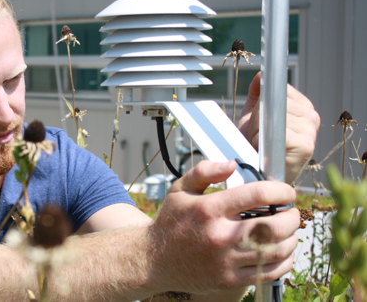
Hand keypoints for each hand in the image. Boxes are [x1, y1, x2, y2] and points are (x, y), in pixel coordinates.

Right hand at [149, 160, 299, 293]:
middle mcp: (218, 235)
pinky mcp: (229, 280)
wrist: (154, 260)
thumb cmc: (171, 223)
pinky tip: (280, 252)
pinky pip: (268, 273)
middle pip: (273, 226)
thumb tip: (232, 164)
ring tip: (288, 232)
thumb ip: (204, 172)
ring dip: (291, 239)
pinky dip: (283, 262)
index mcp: (209, 209)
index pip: (257, 194)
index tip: (286, 192)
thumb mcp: (180, 190)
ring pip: (275, 251)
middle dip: (291, 217)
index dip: (280, 190)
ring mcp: (225, 260)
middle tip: (290, 212)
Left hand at [237, 72, 319, 182]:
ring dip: (258, 131)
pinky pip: (276, 132)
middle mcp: (311, 117)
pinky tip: (266, 151)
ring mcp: (310, 131)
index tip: (261, 120)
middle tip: (259, 136)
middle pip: (274, 103)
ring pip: (273, 117)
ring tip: (261, 144)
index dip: (263, 104)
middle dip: (259, 119)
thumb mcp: (254, 116)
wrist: (256, 174)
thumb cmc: (256, 146)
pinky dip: (263, 140)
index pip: (278, 90)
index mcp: (302, 107)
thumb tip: (261, 75)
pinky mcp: (305, 146)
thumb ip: (258, 95)